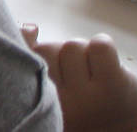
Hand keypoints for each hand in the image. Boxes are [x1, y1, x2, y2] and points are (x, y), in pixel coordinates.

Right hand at [21, 25, 136, 131]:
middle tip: (78, 72)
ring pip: (72, 45)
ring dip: (85, 52)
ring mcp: (86, 94)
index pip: (23, 58)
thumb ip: (39, 63)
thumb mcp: (54, 94)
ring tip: (95, 71)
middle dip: (62, 53)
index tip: (34, 33)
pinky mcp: (113, 86)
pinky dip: (103, 46)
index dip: (25, 40)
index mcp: (41, 105)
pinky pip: (100, 45)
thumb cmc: (88, 110)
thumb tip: (31, 27)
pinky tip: (109, 64)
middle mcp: (59, 102)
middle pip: (48, 49)